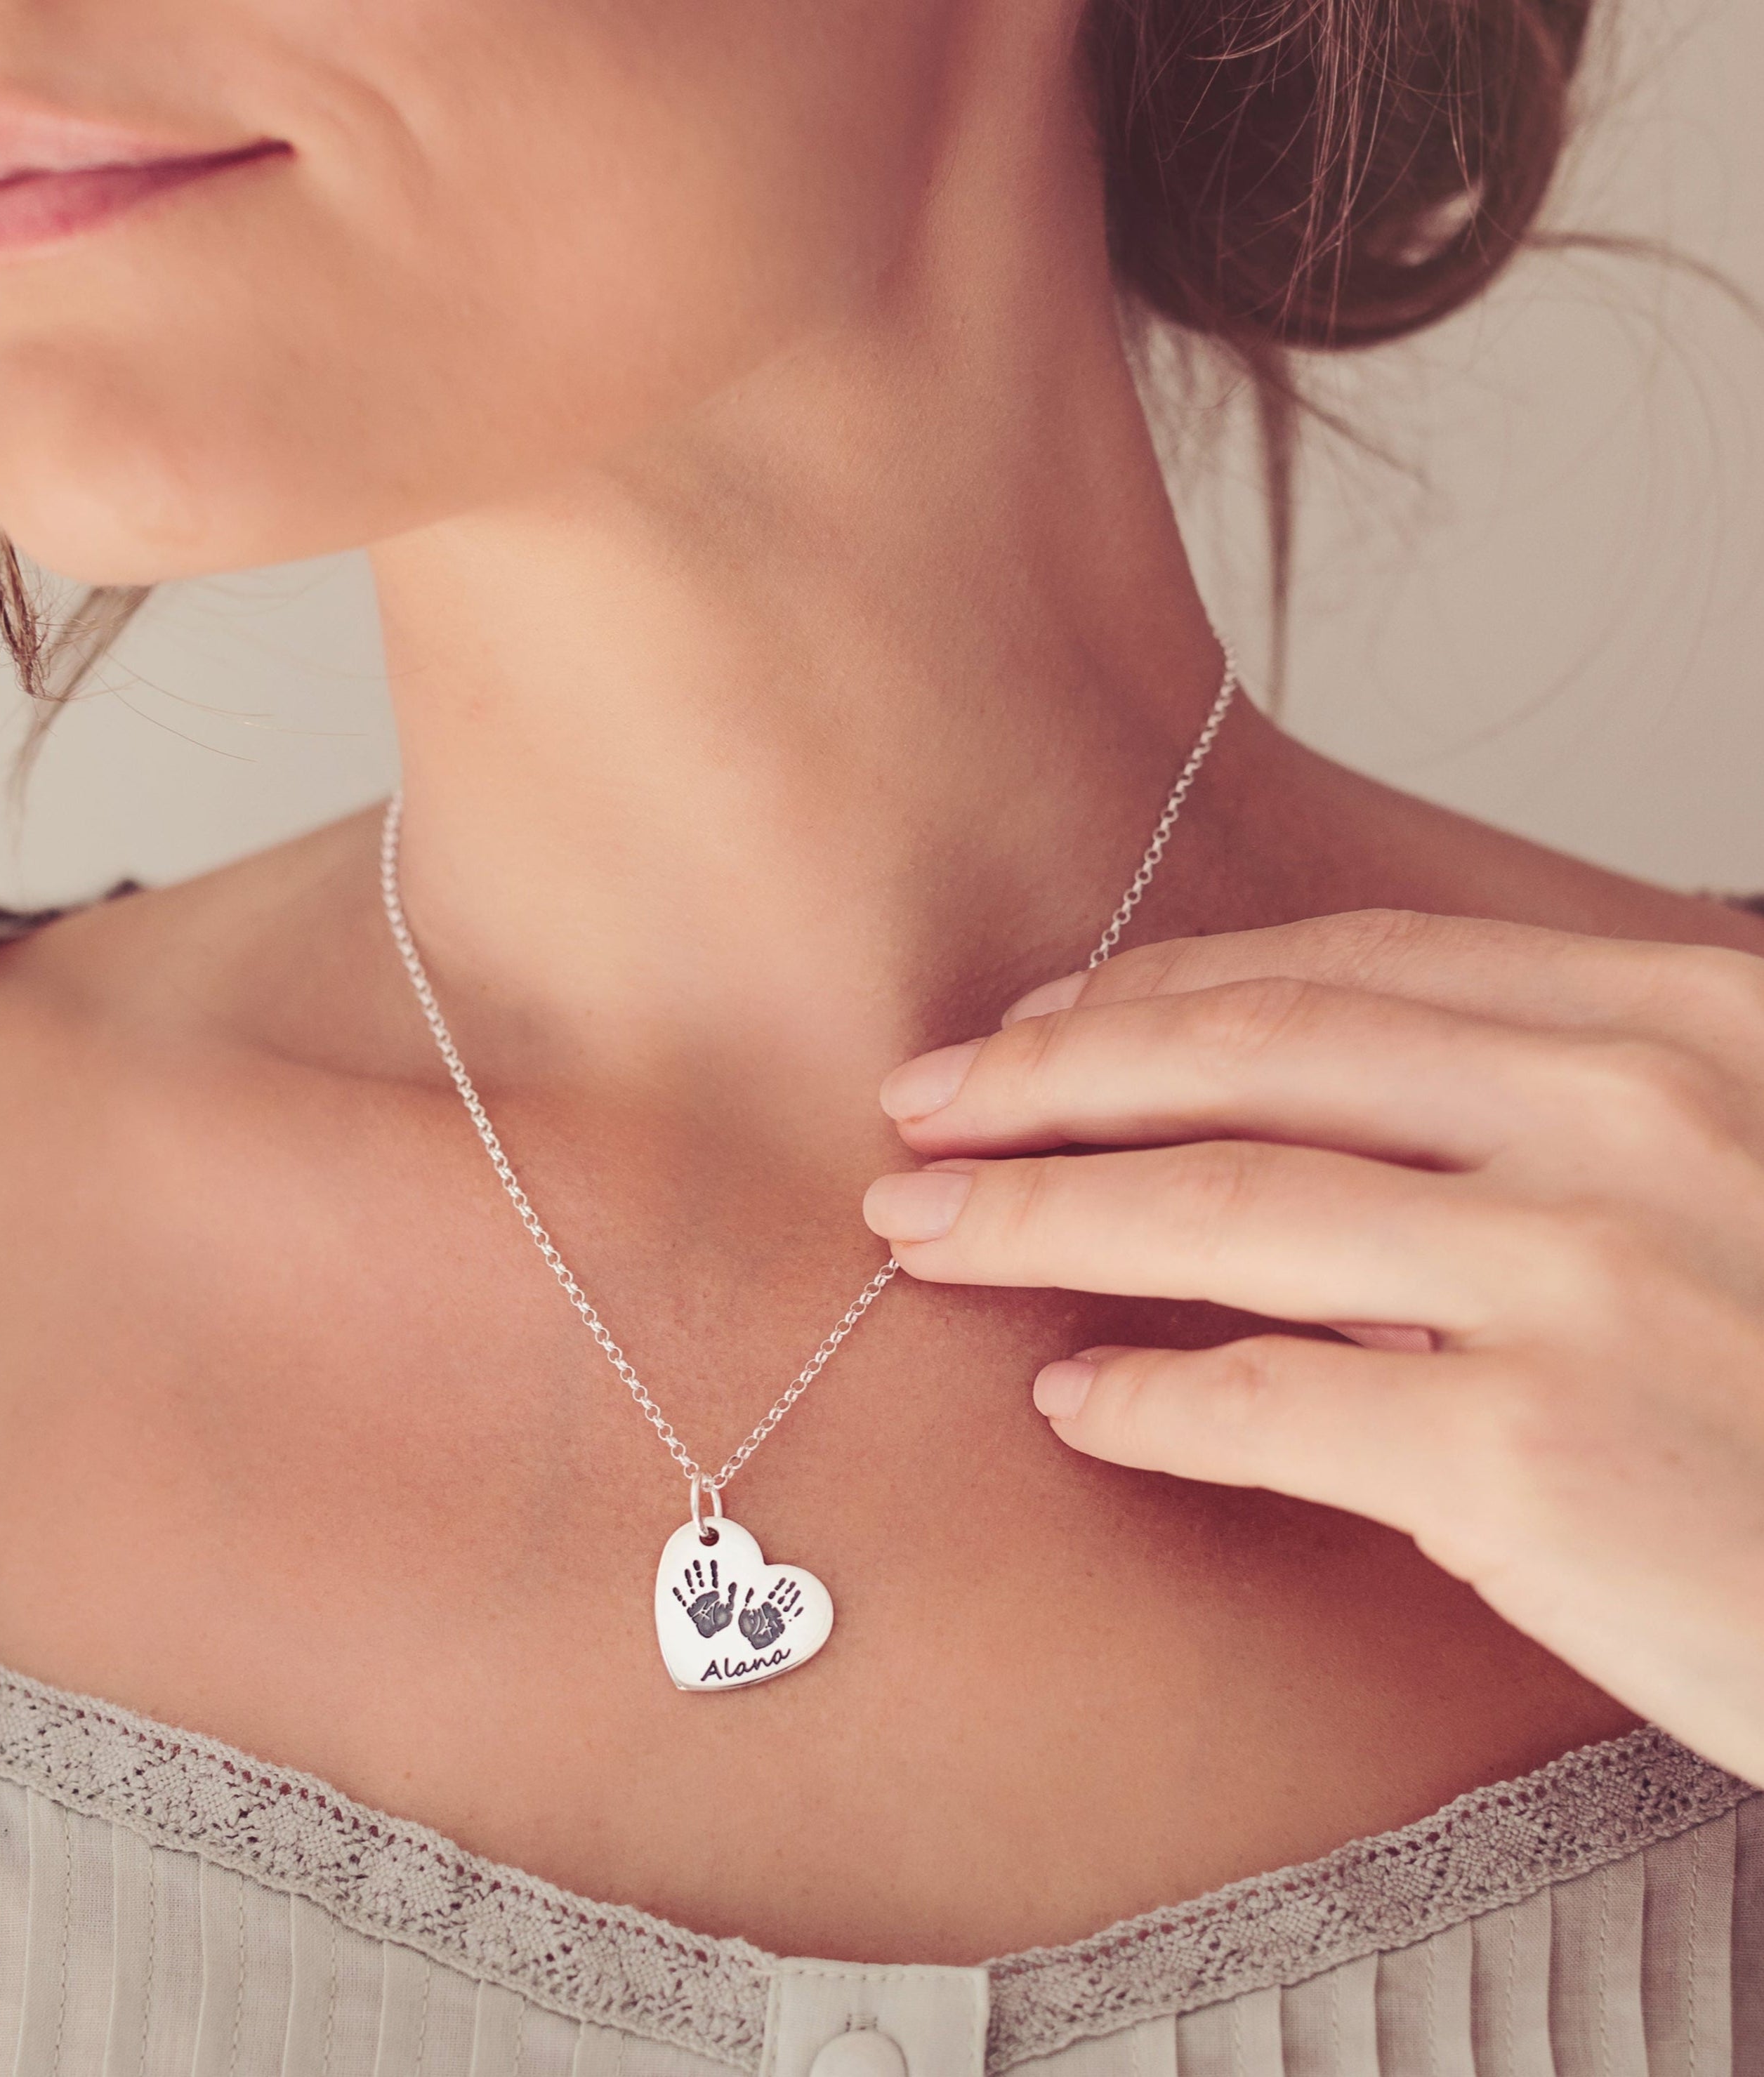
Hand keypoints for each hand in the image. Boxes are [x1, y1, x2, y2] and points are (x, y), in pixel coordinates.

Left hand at [863, 909, 1763, 1785]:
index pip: (1350, 968)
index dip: (1159, 989)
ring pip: (1221, 1211)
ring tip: (924, 1231)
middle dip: (1050, 1078)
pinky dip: (1145, 1398)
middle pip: (1251, 1058)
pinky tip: (1074, 1401)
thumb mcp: (1728, 1173)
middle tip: (919, 1102)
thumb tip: (1302, 1134)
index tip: (1038, 1023)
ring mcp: (1580, 1276)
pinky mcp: (1534, 1451)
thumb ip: (1539, 1124)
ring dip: (1036, 1215)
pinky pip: (1268, 1401)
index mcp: (1674, 1020)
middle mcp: (1626, 1116)